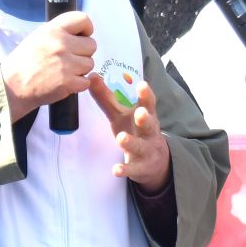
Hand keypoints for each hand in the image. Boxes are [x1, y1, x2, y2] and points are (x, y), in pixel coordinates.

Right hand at [0, 12, 97, 118]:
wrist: (12, 86)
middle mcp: (61, 44)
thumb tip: (81, 34)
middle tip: (70, 59)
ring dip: (80, 69)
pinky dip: (78, 84)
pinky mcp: (68, 82)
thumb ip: (59, 32)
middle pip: (91, 44)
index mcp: (53, 30)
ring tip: (65, 71)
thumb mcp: (38, 37)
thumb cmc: (25, 61)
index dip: (86, 29)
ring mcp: (65, 64)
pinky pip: (86, 81)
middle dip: (83, 53)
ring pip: (90, 63)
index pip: (83, 19)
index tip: (81, 37)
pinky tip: (65, 83)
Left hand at [88, 75, 170, 190]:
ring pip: (140, 146)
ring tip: (121, 138)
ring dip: (131, 142)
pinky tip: (115, 170)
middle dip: (145, 118)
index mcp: (146, 116)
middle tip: (140, 112)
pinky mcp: (140, 168)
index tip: (142, 84)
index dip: (146, 95)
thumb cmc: (134, 131)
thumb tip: (91, 76)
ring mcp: (146, 150)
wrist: (154, 163)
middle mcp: (149, 132)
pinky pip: (133, 169)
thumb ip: (107, 98)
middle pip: (149, 124)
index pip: (148, 103)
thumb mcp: (121, 115)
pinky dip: (125, 169)